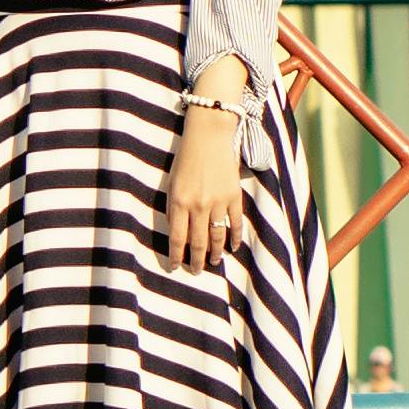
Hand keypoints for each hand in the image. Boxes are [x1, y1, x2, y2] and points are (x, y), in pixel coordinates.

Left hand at [165, 106, 248, 273]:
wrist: (209, 136)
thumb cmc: (185, 158)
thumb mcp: (172, 183)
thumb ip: (174, 208)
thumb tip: (178, 232)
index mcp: (179, 202)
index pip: (177, 238)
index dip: (176, 256)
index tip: (175, 267)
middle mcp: (198, 205)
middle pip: (198, 242)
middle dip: (196, 260)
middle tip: (196, 271)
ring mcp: (218, 202)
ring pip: (217, 236)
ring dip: (215, 253)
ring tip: (213, 263)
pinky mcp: (234, 196)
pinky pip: (236, 223)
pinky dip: (235, 237)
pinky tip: (234, 247)